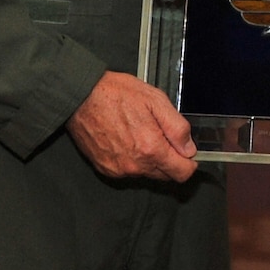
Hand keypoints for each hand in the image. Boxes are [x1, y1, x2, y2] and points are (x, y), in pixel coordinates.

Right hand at [66, 71, 198, 182]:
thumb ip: (177, 128)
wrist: (81, 96)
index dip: (189, 163)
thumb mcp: (156, 100)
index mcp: (151, 148)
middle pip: (165, 176)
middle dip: (170, 160)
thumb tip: (189, 148)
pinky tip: (126, 139)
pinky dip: (132, 160)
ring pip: (146, 173)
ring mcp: (118, 169)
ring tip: (140, 133)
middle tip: (161, 136)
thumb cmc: (116, 94)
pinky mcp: (105, 168)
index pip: (181, 174)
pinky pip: (128, 171)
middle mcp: (134, 165)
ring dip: (150, 160)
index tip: (186, 152)